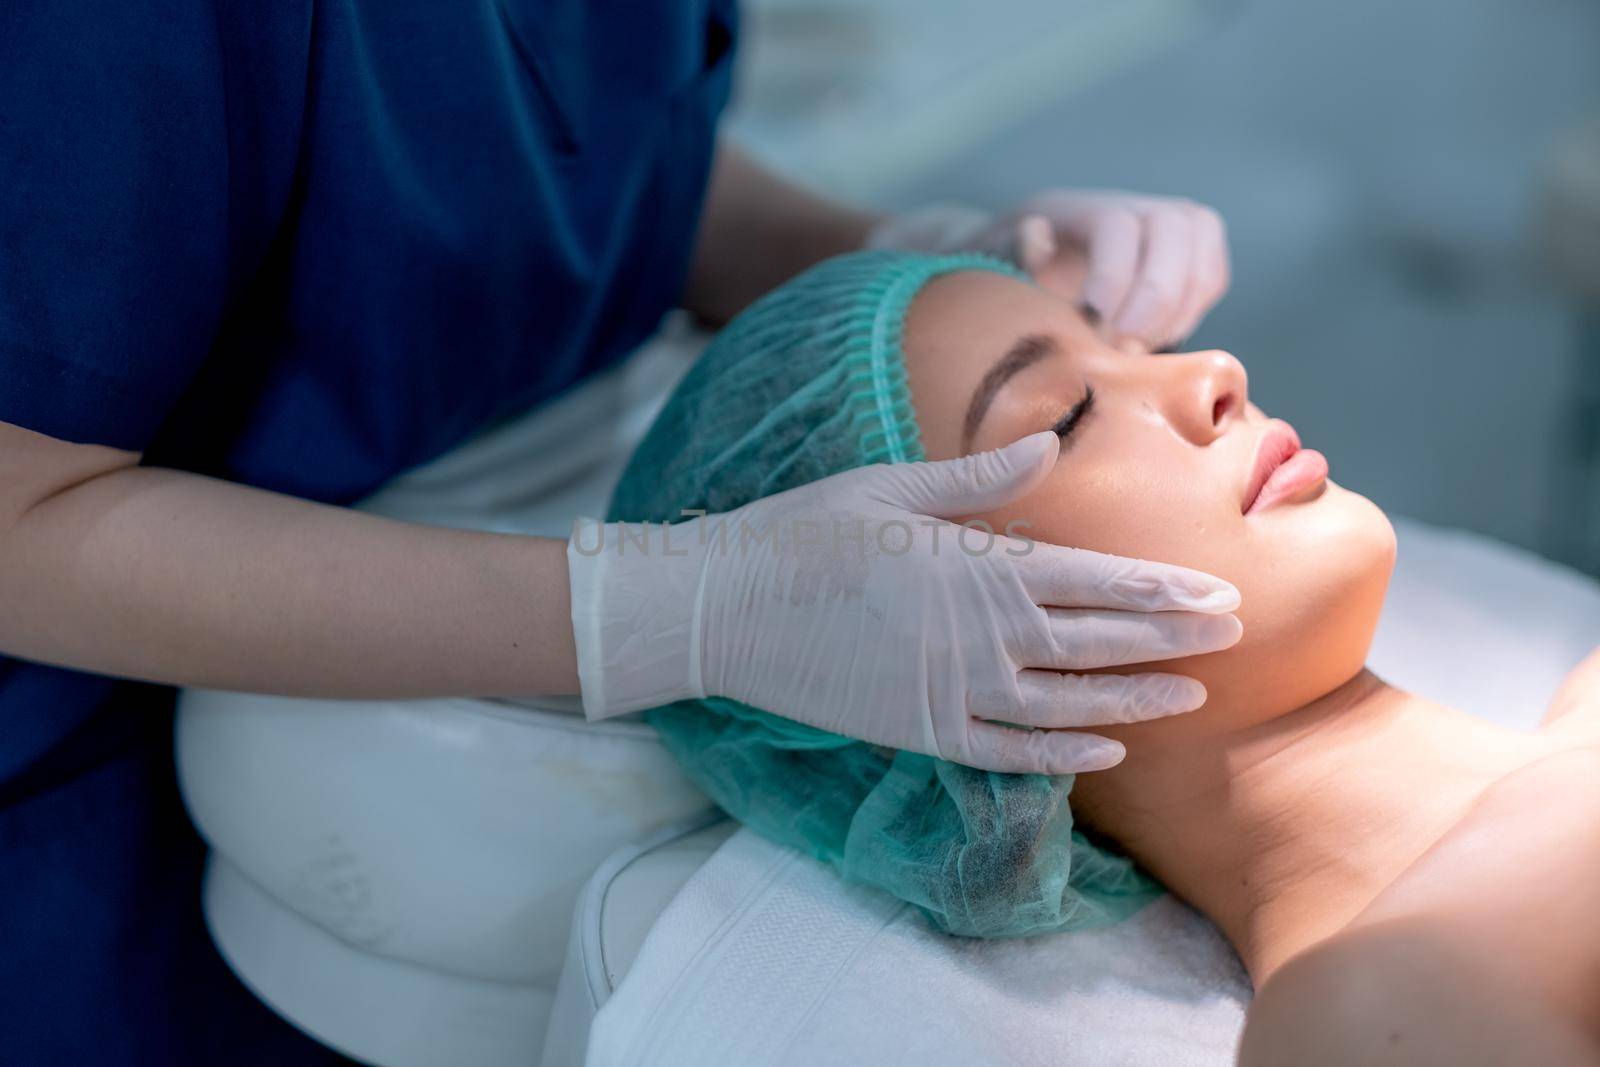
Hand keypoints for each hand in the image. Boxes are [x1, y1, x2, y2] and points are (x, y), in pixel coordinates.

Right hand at [569, 432, 1241, 774]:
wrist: (729, 606)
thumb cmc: (808, 531)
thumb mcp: (893, 486)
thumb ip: (980, 478)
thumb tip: (1050, 445)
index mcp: (980, 567)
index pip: (1099, 580)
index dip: (1165, 589)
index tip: (1220, 594)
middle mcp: (983, 636)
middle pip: (1101, 640)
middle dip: (1173, 637)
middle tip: (1234, 637)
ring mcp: (956, 691)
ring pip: (1071, 704)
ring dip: (1137, 701)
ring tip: (1192, 698)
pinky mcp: (924, 732)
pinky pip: (1013, 751)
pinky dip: (1065, 754)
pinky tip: (1106, 752)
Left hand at [868, 191, 1231, 350]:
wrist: (1020, 271)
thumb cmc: (1001, 277)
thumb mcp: (990, 266)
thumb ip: (1012, 257)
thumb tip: (1035, 234)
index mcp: (1075, 208)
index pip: (1117, 224)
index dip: (1117, 273)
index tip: (1099, 321)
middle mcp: (1129, 206)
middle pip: (1178, 226)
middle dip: (1159, 293)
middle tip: (1128, 346)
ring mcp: (1165, 224)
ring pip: (1203, 248)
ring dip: (1181, 306)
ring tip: (1140, 347)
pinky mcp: (1188, 254)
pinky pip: (1212, 276)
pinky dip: (1193, 310)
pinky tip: (1156, 341)